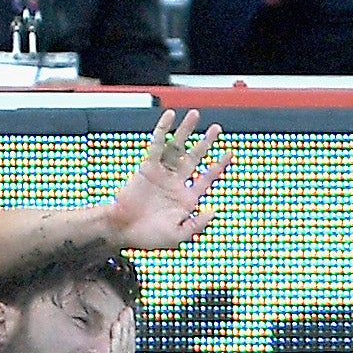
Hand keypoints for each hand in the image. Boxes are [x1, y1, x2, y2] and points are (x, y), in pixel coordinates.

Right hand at [107, 108, 228, 248]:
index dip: (219, 165)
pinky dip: (163, 131)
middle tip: (216, 128)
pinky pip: (157, 146)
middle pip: (194, 157)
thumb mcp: (178, 236)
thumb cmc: (148, 237)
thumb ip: (197, 224)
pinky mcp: (147, 168)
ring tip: (194, 115)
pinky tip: (169, 117)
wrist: (121, 230)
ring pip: (177, 147)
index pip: (207, 178)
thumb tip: (213, 210)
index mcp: (186, 199)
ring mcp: (161, 174)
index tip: (230, 152)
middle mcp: (175, 183)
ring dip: (186, 131)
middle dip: (206, 143)